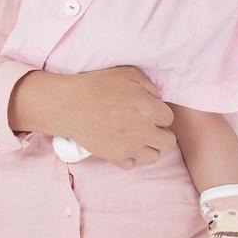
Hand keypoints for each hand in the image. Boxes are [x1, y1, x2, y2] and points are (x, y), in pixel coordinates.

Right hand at [12, 66, 175, 168]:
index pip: (169, 118)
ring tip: (136, 138)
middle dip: (160, 133)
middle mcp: (145, 131)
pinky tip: (122, 145)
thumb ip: (148, 84)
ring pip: (154, 157)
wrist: (68, 105)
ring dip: (148, 147)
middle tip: (146, 125)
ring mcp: (131, 147)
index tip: (147, 110)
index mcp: (150, 110)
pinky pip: (132, 164)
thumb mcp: (125, 73)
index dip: (158, 113)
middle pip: (168, 142)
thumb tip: (155, 97)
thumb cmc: (95, 85)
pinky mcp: (115, 157)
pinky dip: (129, 156)